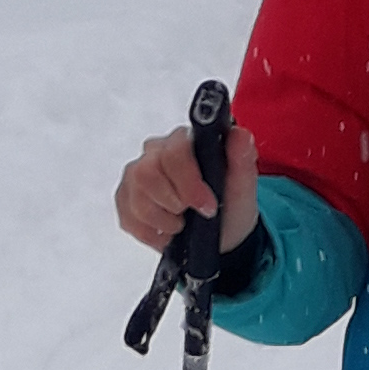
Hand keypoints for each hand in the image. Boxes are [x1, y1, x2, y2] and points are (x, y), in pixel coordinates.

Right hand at [116, 117, 261, 255]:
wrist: (222, 233)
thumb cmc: (231, 205)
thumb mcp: (243, 186)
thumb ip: (242, 158)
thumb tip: (240, 135)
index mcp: (185, 141)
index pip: (173, 150)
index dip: (188, 182)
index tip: (206, 206)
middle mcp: (155, 152)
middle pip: (146, 173)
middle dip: (172, 203)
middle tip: (191, 215)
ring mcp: (136, 174)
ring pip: (135, 197)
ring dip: (162, 220)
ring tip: (181, 224)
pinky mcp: (125, 198)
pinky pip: (127, 216)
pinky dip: (150, 233)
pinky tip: (167, 232)